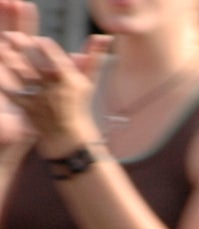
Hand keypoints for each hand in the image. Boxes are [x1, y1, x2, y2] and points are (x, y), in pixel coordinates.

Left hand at [0, 26, 107, 157]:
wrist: (69, 138)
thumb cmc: (77, 106)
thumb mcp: (88, 81)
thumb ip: (92, 57)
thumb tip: (102, 36)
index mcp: (70, 78)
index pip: (56, 55)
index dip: (45, 45)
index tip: (38, 39)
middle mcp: (54, 86)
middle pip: (36, 61)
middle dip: (23, 45)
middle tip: (12, 35)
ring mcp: (40, 97)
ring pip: (22, 73)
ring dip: (11, 59)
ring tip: (3, 48)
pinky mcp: (27, 107)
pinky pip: (12, 92)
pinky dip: (4, 83)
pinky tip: (0, 75)